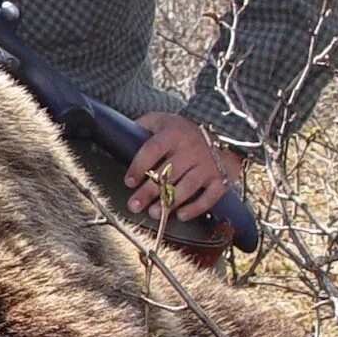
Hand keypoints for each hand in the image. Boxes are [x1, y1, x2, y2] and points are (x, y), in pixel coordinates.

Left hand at [126, 112, 244, 222]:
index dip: (139, 166)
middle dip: (149, 191)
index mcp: (173, 134)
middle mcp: (191, 148)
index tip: (129, 181)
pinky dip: (196, 208)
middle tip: (134, 205)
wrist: (223, 130)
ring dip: (169, 202)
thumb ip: (139, 129)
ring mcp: (208, 164)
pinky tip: (181, 215)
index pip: (153, 149)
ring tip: (154, 213)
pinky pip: (209, 196)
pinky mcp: (221, 178)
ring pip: (188, 186)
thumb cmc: (183, 130)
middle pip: (168, 172)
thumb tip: (115, 145)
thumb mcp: (160, 121)